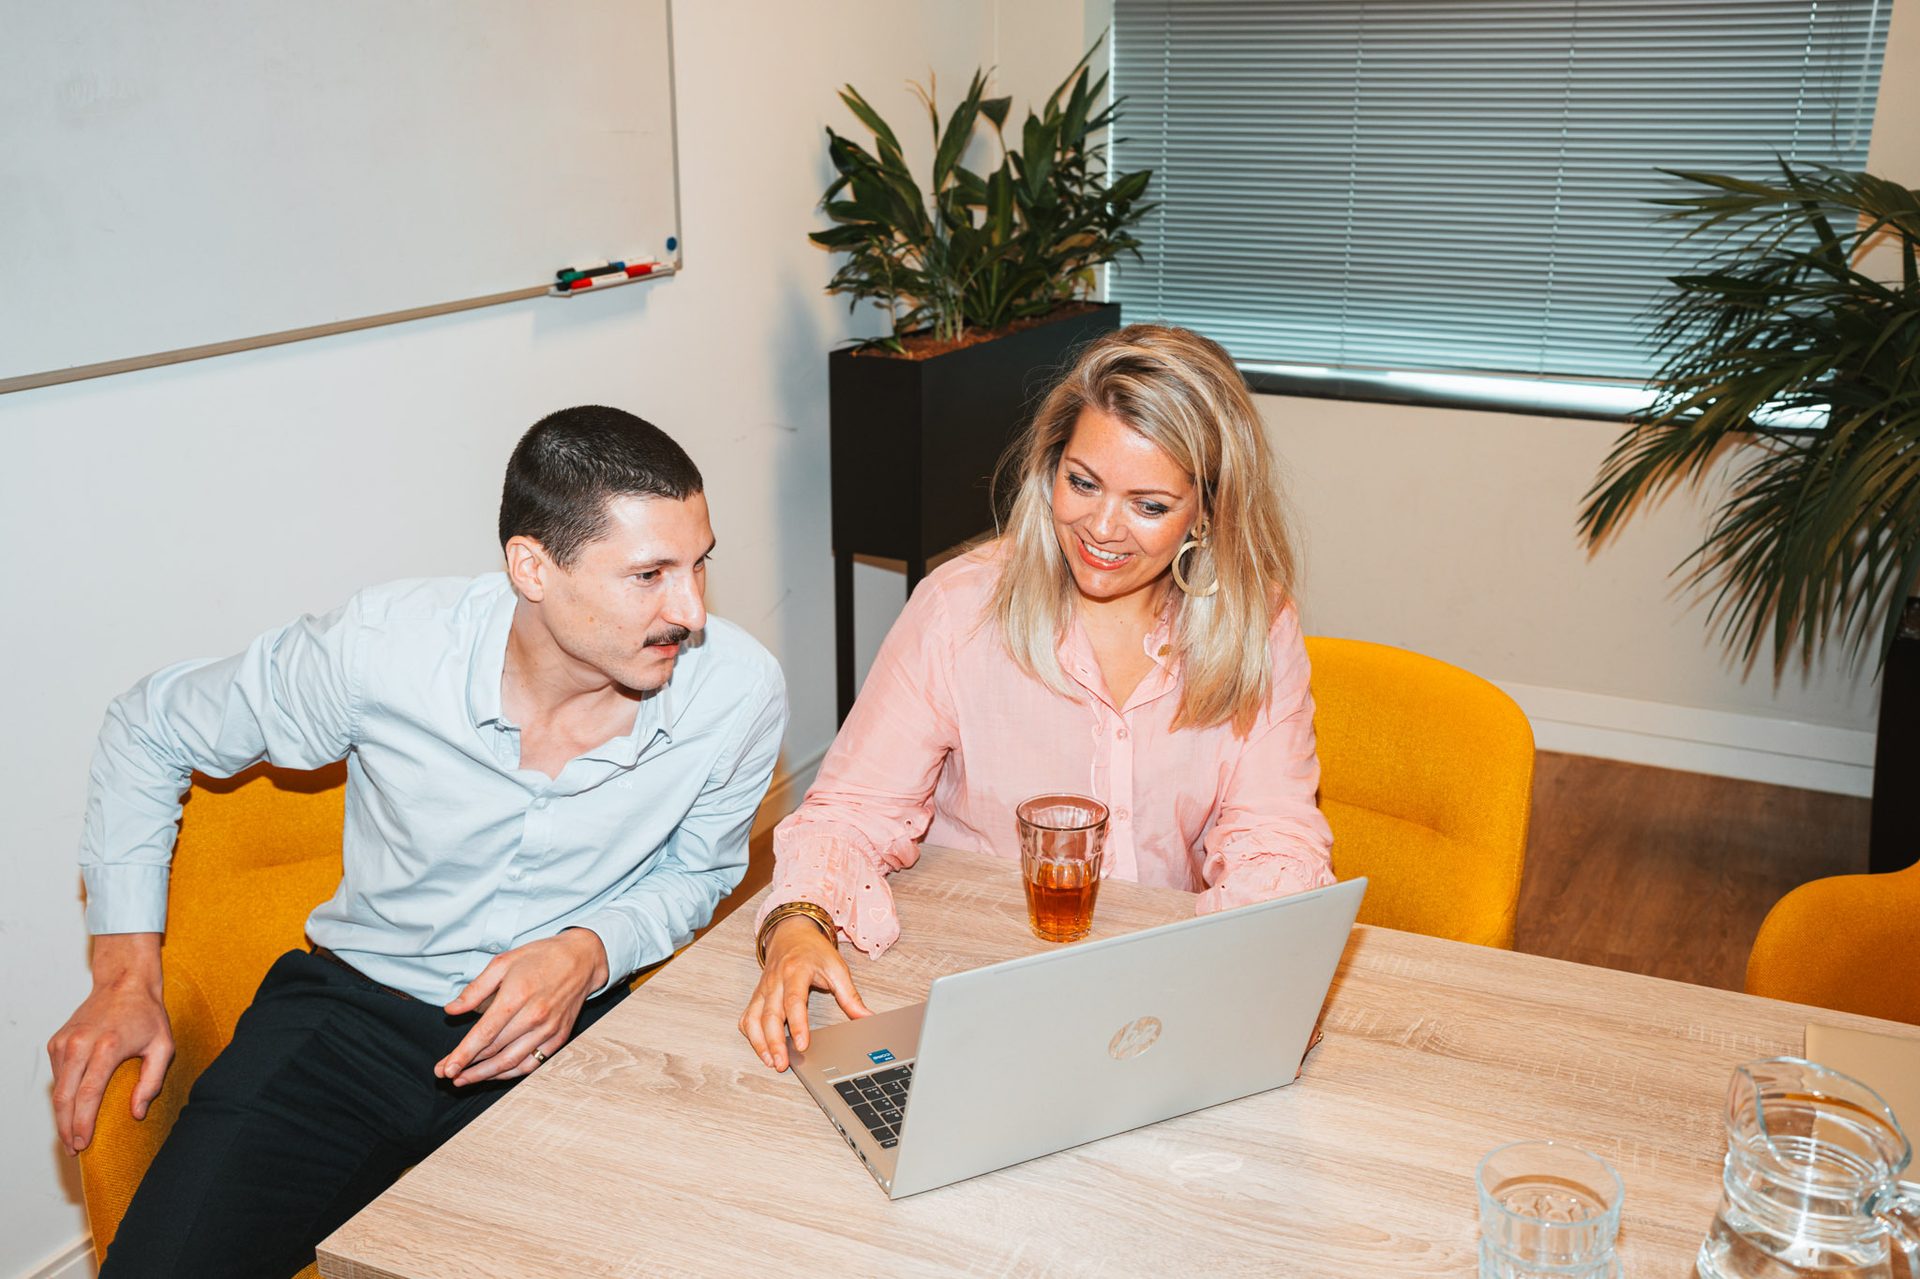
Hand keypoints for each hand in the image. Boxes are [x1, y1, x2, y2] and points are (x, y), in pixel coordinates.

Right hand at [48, 933, 171, 1155]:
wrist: (124, 982)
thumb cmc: (147, 1015)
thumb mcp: (163, 1046)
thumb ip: (152, 1082)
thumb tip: (136, 1113)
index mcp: (107, 1046)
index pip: (87, 1094)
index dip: (82, 1123)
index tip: (83, 1144)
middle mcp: (80, 1044)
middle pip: (64, 1098)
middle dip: (66, 1128)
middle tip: (73, 1149)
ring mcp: (65, 1042)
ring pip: (57, 1089)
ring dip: (62, 1115)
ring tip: (72, 1134)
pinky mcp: (57, 1042)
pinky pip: (57, 1076)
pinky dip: (63, 1095)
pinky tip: (73, 1107)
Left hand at [435, 928, 607, 1086]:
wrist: (582, 958)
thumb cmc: (541, 957)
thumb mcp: (503, 962)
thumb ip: (476, 989)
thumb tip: (451, 1010)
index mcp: (517, 995)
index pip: (484, 1034)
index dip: (462, 1054)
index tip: (445, 1068)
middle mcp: (534, 1016)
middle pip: (494, 1051)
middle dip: (467, 1066)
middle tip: (447, 1074)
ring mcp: (548, 1029)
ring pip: (511, 1062)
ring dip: (485, 1075)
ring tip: (464, 1080)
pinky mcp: (559, 1037)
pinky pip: (532, 1063)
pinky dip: (511, 1073)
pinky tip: (494, 1075)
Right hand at [739, 915, 871, 1071]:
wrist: (792, 933)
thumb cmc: (814, 951)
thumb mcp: (837, 968)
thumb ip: (851, 996)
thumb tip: (867, 1018)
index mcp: (797, 972)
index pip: (794, 1002)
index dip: (798, 1025)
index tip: (802, 1045)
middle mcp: (776, 981)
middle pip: (770, 1015)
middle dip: (774, 1042)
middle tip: (782, 1064)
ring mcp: (764, 989)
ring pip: (754, 1018)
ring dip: (759, 1042)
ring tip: (771, 1061)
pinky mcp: (757, 995)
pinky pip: (748, 1017)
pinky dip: (750, 1034)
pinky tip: (761, 1048)